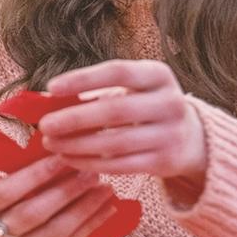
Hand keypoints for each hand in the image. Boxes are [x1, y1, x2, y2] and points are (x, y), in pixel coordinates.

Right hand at [0, 155, 117, 236]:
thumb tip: (60, 151)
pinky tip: (105, 211)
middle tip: (90, 174)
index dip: (35, 175)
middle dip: (65, 192)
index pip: (5, 191)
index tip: (62, 158)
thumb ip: (20, 174)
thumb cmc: (1, 206)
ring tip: (104, 191)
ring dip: (83, 210)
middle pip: (31, 214)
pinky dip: (88, 228)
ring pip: (53, 234)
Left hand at [40, 59, 205, 187]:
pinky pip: (121, 165)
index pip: (117, 71)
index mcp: (158, 75)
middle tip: (44, 125)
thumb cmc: (145, 105)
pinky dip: (90, 163)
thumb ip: (98, 90)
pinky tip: (68, 159)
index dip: (83, 79)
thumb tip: (47, 100)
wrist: (191, 137)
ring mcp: (171, 134)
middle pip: (114, 110)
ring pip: (115, 142)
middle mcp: (170, 102)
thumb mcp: (132, 89)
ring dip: (77, 145)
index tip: (51, 88)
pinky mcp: (166, 162)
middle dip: (74, 119)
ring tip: (51, 144)